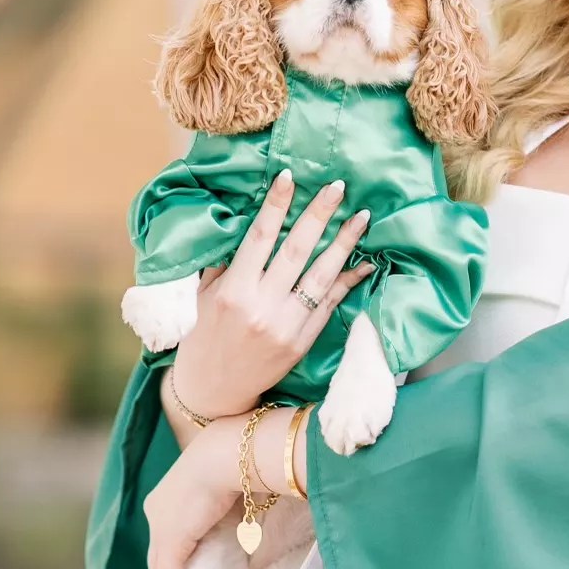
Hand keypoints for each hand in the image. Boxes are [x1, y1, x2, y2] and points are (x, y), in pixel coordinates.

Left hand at [142, 426, 250, 568]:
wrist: (231, 452)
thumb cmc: (241, 462)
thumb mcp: (230, 490)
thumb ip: (228, 511)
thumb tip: (245, 528)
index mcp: (170, 493)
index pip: (167, 535)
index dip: (174, 558)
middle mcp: (157, 509)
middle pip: (157, 555)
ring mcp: (160, 525)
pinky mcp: (170, 540)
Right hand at [165, 171, 372, 418]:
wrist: (212, 391)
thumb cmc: (202, 337)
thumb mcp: (204, 296)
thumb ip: (225, 262)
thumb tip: (246, 222)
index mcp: (234, 290)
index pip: (259, 237)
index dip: (276, 205)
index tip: (290, 177)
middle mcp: (262, 306)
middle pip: (296, 251)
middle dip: (319, 215)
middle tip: (338, 187)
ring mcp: (286, 326)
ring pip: (321, 276)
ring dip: (344, 243)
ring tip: (362, 216)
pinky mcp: (302, 342)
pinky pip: (330, 304)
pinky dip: (349, 281)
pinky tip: (366, 261)